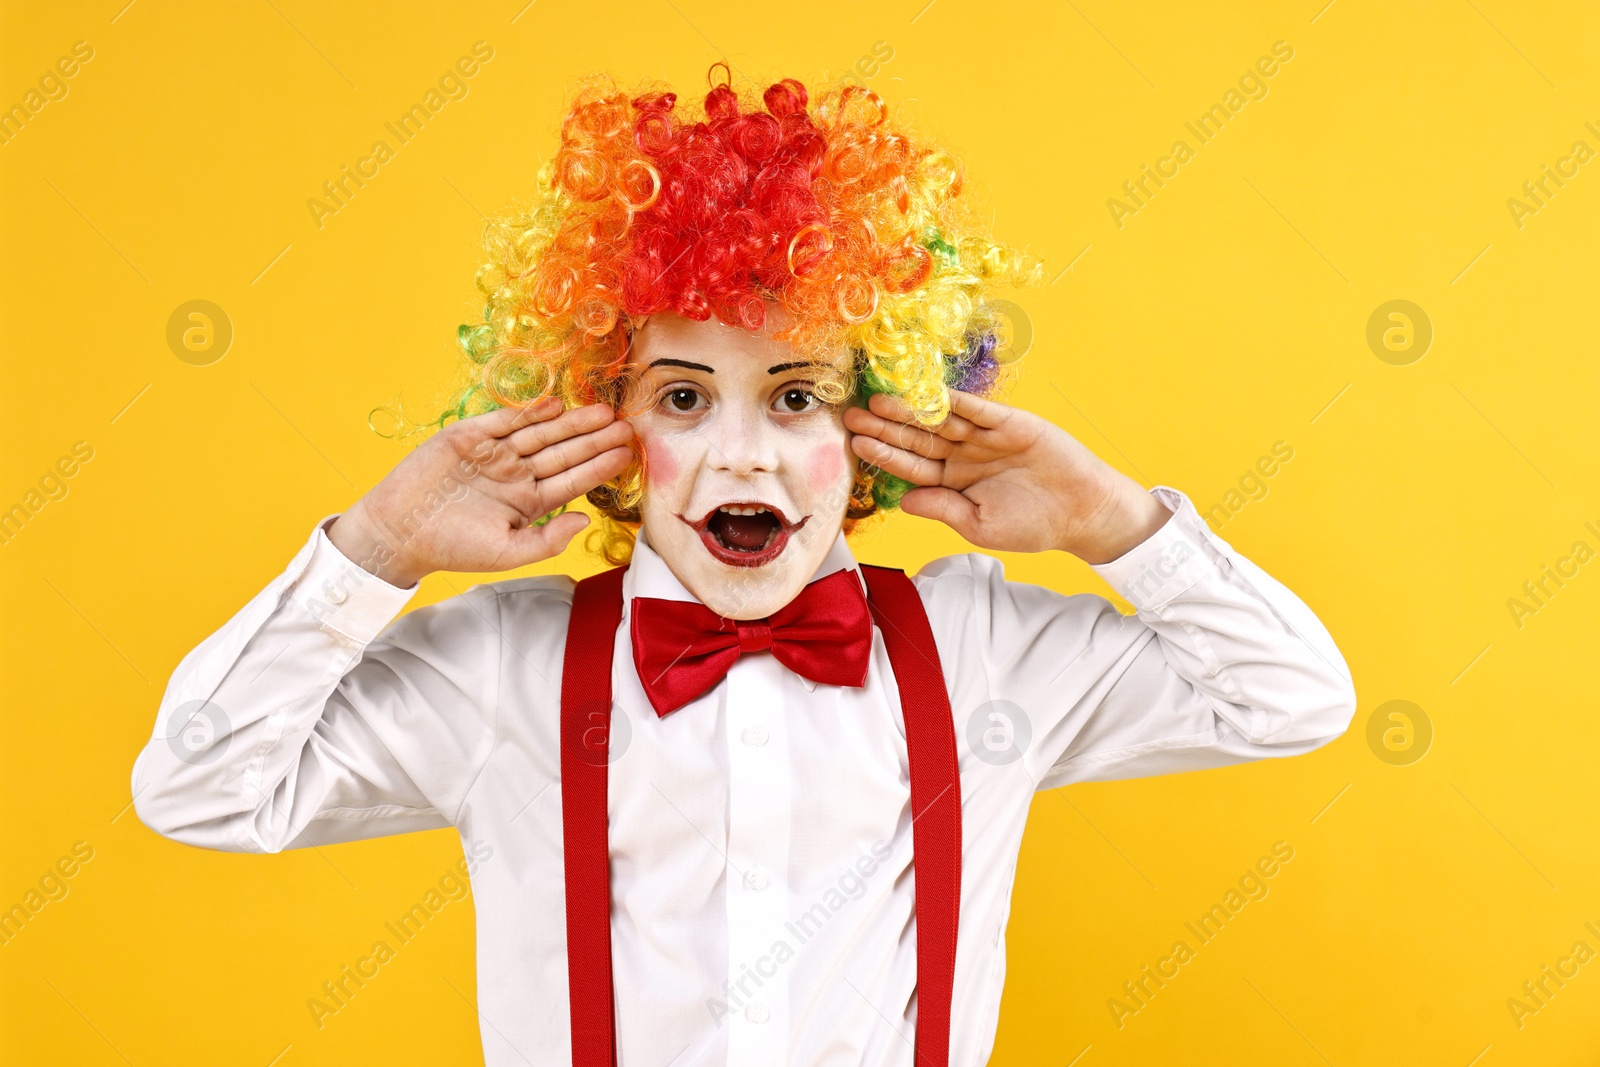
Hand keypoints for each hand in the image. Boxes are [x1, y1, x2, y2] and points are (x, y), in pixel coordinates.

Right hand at [328, 397, 634, 586]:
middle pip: (563, 452)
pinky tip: (554, 405)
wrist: (398, 532)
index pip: (573, 480)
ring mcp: (494, 453)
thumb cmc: (452, 547)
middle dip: (594, 439)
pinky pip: (503, 421)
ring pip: (540, 434)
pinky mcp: (468, 436)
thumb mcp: (507, 552)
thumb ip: (548, 540)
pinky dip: (527, 412)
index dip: (600, 467)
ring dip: (570, 422)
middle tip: (627, 425)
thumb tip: (586, 522)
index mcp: (529, 502)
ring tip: (601, 412)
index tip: (628, 455)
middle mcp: (516, 474)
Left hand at [844, 390, 1170, 563]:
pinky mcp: (1010, 423)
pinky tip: (928, 393)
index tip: (857, 444)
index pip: (911, 467)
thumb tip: (902, 501)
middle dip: (887, 427)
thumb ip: (942, 509)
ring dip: (912, 411)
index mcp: (954, 483)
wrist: (1083, 513)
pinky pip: (978, 410)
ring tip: (880, 401)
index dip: (884, 455)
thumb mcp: (979, 526)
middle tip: (853, 415)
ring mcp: (986, 438)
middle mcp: (964, 456)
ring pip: (941, 421)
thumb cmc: (1033, 526)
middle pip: (918, 440)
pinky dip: (955, 401)